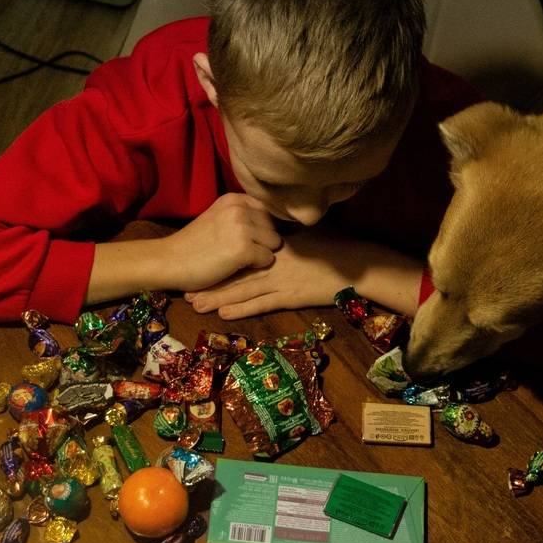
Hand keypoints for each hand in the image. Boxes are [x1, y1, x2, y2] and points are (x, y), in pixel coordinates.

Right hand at [159, 193, 283, 292]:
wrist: (169, 261)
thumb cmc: (194, 244)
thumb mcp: (218, 218)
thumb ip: (242, 214)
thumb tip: (276, 220)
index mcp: (233, 198)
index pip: (267, 210)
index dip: (261, 227)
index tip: (246, 237)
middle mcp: (240, 208)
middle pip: (273, 226)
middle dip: (263, 240)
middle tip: (240, 250)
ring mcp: (242, 228)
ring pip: (274, 242)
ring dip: (262, 253)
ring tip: (239, 258)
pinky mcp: (243, 249)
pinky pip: (268, 258)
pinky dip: (257, 266)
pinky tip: (237, 266)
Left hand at [186, 228, 364, 319]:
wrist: (357, 264)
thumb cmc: (335, 246)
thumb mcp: (306, 234)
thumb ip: (284, 233)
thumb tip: (268, 229)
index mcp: (276, 244)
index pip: (241, 250)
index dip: (218, 258)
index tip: (198, 262)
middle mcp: (273, 261)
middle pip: (235, 272)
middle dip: (211, 282)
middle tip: (186, 289)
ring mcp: (281, 280)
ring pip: (244, 290)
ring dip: (219, 298)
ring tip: (196, 304)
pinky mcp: (290, 297)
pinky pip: (262, 304)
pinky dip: (243, 309)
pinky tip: (224, 314)